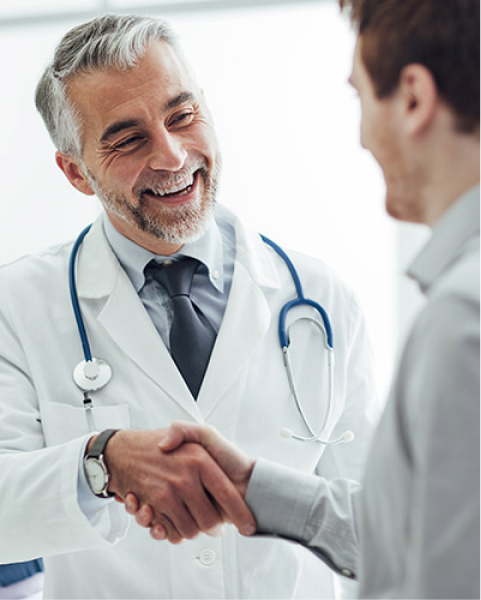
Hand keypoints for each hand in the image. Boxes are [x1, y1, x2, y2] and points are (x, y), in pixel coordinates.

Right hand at [96, 429, 254, 543]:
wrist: (137, 455)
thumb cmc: (175, 448)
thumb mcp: (196, 429)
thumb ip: (197, 431)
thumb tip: (174, 445)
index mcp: (200, 461)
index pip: (226, 493)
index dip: (239, 513)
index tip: (249, 526)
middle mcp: (185, 479)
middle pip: (209, 521)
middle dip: (214, 528)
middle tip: (215, 526)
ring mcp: (168, 493)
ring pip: (189, 530)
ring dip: (191, 531)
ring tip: (193, 521)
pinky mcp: (152, 505)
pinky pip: (166, 530)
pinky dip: (167, 531)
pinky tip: (167, 522)